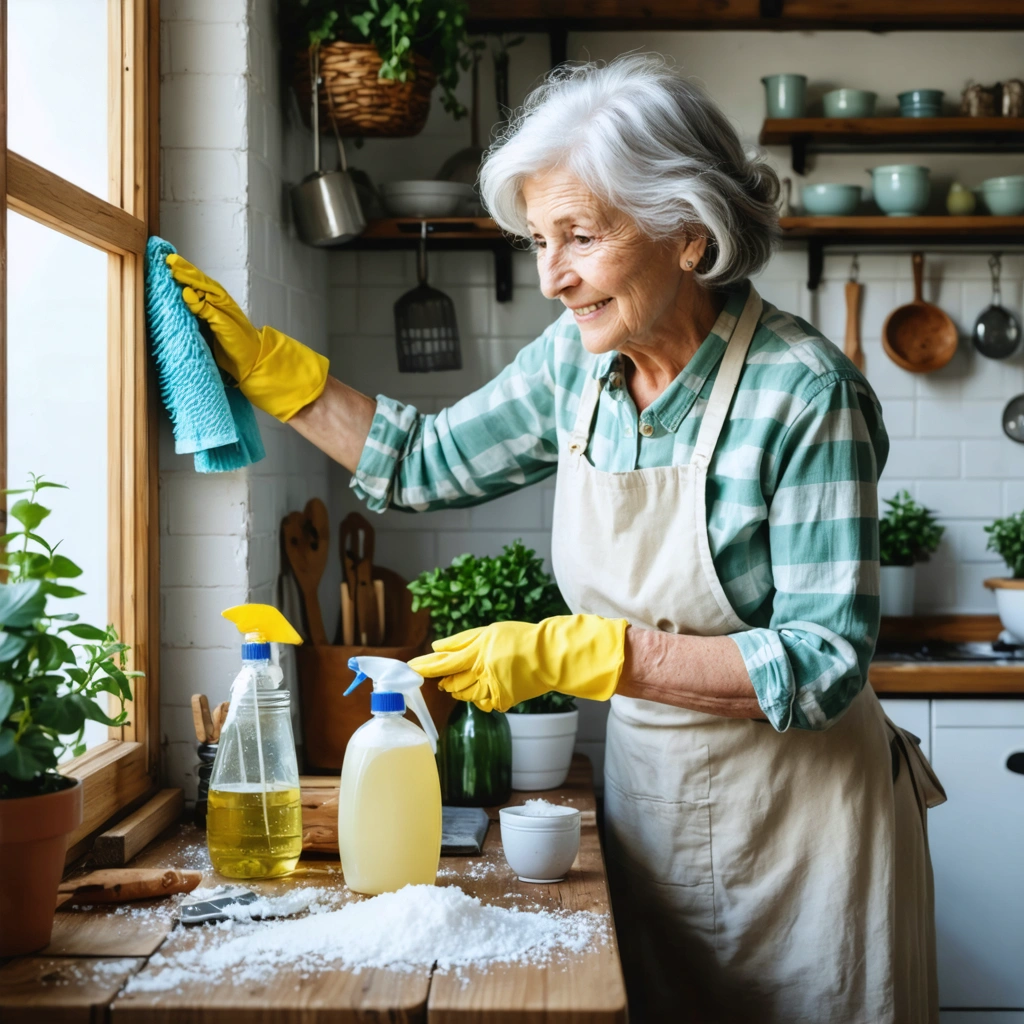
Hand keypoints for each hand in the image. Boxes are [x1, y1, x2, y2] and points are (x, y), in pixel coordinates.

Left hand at [166, 254, 328, 421]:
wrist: (253, 359)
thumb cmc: (232, 345)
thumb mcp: (211, 327)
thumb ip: (200, 312)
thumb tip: (184, 296)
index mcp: (217, 304)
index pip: (199, 285)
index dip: (185, 273)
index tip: (168, 262)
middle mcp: (221, 303)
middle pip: (202, 282)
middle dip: (185, 269)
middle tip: (169, 258)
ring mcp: (224, 311)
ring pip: (206, 289)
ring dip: (191, 277)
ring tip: (175, 267)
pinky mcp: (224, 324)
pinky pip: (209, 310)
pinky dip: (198, 301)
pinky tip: (187, 293)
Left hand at [408, 615, 627, 712]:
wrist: (549, 655)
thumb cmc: (520, 638)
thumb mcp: (489, 631)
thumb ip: (461, 641)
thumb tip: (436, 648)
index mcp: (478, 651)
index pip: (443, 663)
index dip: (425, 668)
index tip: (409, 669)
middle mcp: (482, 671)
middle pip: (452, 683)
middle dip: (446, 682)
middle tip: (446, 680)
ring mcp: (492, 688)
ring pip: (465, 695)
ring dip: (462, 690)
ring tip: (475, 678)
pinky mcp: (503, 700)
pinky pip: (482, 703)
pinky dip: (481, 698)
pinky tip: (490, 687)